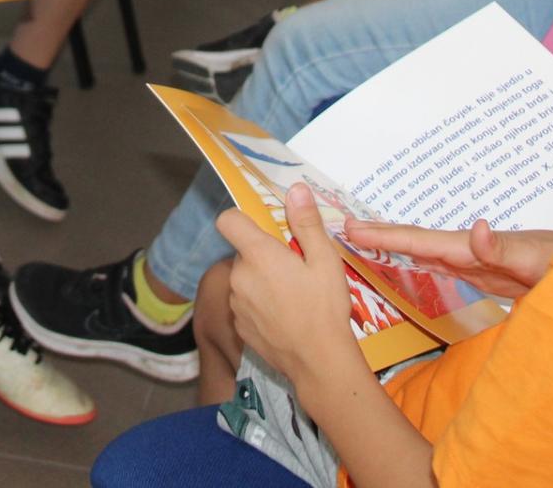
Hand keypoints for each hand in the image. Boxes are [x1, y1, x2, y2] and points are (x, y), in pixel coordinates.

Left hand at [216, 185, 366, 385]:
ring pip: (244, 279)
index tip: (265, 228)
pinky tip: (284, 316)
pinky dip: (259, 305)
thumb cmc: (325, 308)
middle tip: (294, 268)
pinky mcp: (239, 327)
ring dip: (261, 281)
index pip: (228, 221)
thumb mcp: (324, 260)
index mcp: (257, 255)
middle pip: (243, 252)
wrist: (318, 362)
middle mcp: (239, 277)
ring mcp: (236, 304)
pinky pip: (245, 304)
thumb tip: (296, 189)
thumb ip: (306, 223)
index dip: (242, 219)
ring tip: (292, 296)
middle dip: (264, 255)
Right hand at [342, 217, 552, 299]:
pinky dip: (415, 260)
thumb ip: (505, 248)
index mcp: (473, 248)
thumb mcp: (538, 261)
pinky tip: (405, 262)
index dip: (386, 237)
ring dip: (393, 245)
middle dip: (380, 234)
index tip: (352, 229)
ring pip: (423, 251)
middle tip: (341, 228)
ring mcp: (474, 261)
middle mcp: (468, 250)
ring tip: (361, 240)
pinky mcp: (483, 274)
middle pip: (416, 241)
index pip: (422, 241)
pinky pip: (439, 265)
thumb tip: (474, 227)